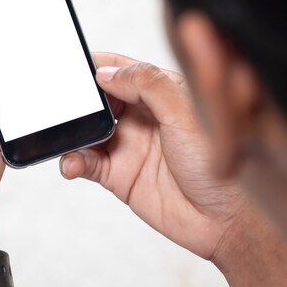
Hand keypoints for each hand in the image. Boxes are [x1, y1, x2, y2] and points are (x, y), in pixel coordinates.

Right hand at [61, 53, 286, 286]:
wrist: (227, 221)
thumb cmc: (221, 164)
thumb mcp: (186, 113)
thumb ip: (147, 85)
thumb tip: (107, 73)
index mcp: (162, 93)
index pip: (123, 70)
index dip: (98, 66)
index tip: (73, 65)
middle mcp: (143, 116)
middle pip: (99, 99)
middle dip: (78, 99)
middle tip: (60, 103)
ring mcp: (130, 145)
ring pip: (88, 131)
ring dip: (72, 132)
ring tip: (63, 135)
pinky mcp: (120, 175)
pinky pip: (87, 163)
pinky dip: (73, 161)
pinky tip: (72, 162)